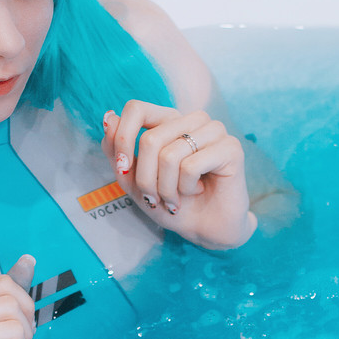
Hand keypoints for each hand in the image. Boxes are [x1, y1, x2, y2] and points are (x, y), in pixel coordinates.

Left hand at [104, 102, 256, 250]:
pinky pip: (191, 166)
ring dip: (166, 188)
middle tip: (156, 198)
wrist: (204, 229)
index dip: (123, 139)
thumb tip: (108, 118)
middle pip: (150, 139)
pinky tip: (198, 190)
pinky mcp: (230, 148)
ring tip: (177, 197)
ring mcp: (214, 131)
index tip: (122, 169)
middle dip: (145, 179)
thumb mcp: (133, 181)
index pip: (136, 108)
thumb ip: (117, 150)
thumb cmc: (170, 203)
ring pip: (169, 155)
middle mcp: (192, 119)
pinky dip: (186, 188)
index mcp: (169, 120)